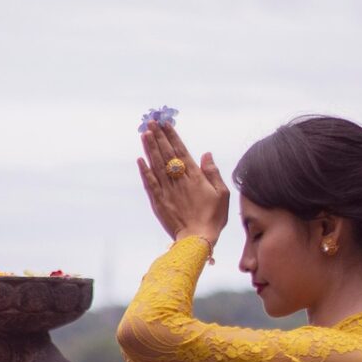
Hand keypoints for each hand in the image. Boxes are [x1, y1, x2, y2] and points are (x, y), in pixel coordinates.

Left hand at [138, 122, 228, 245]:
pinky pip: (149, 183)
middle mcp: (179, 180)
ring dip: (150, 148)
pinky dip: (144, 171)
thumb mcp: (221, 194)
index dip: (172, 136)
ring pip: (156, 165)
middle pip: (166, 154)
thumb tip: (206, 153)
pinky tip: (140, 160)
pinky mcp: (158, 202)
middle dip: (159, 137)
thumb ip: (213, 172)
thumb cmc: (213, 218)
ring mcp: (167, 191)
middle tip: (151, 121)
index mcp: (195, 176)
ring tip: (145, 133)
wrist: (197, 240)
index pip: (181, 151)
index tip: (166, 123)